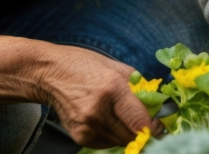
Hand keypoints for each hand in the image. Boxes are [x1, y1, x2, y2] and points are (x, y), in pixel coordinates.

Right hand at [31, 45, 154, 148]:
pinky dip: (112, 134)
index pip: (141, 122)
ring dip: (126, 131)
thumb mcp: (115, 67)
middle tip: (142, 119)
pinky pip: (108, 143)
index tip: (159, 123)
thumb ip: (140, 87)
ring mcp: (87, 126)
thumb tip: (159, 106)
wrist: (48, 73)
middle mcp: (98, 111)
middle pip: (134, 136)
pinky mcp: (80, 136)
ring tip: (117, 114)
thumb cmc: (83, 66)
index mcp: (111, 88)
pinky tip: (104, 118)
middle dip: (143, 130)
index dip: (155, 127)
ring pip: (122, 141)